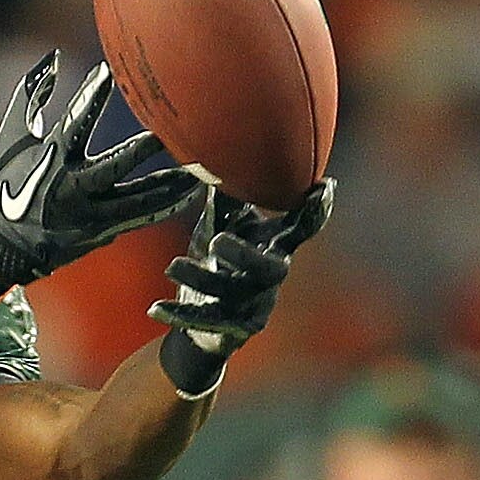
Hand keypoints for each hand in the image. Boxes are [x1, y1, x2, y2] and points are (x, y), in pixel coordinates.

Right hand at [0, 55, 194, 333]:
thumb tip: (51, 59)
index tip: (108, 73)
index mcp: (50, 160)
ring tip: (199, 169)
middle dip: (144, 147)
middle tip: (171, 129)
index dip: (92, 96)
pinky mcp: (98, 234)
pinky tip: (189, 195)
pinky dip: (164, 207)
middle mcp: (71, 189)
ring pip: (137, 199)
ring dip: (170, 184)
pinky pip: (138, 219)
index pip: (75, 123)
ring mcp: (88, 215)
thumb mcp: (11, 137)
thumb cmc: (4, 184)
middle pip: (115, 165)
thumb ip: (31, 96)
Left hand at [150, 180, 332, 397]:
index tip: (324, 187)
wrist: (201, 327)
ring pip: (230, 294)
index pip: (301, 228)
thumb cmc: (218, 265)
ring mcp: (254, 306)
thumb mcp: (223, 226)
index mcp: (273, 247)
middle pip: (270, 268)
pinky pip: (205, 322)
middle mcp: (270, 277)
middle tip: (216, 240)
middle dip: (246, 254)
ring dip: (200, 278)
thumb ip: (228, 196)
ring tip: (171, 266)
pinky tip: (155, 308)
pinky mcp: (232, 330)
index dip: (314, 211)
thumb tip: (218, 148)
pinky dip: (180, 315)